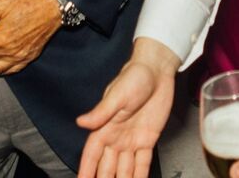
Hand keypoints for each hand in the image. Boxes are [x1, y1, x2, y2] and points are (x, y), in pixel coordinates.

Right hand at [77, 39, 177, 177]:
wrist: (157, 71)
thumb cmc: (134, 77)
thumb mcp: (116, 95)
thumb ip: (101, 112)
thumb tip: (81, 123)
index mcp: (104, 128)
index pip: (91, 156)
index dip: (86, 171)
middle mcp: (116, 138)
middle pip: (106, 168)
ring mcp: (131, 141)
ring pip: (124, 170)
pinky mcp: (148, 140)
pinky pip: (142, 164)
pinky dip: (139, 176)